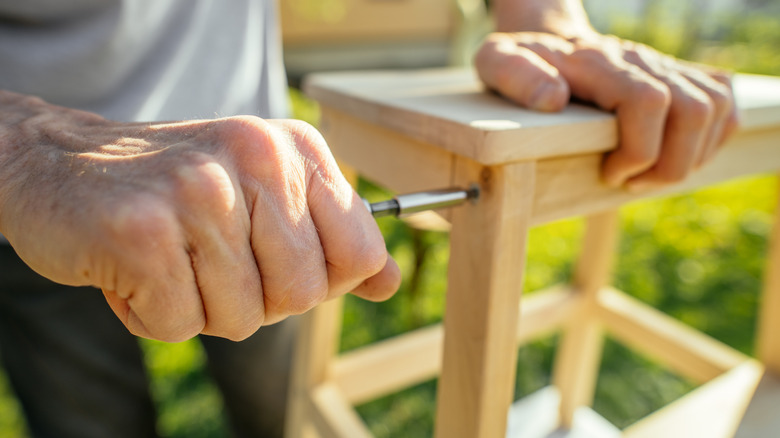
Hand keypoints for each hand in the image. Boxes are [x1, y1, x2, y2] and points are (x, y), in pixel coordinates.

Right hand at [0, 91, 400, 341]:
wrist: (61, 165)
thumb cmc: (176, 189)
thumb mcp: (265, 196)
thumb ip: (332, 240)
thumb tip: (388, 282)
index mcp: (294, 148)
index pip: (360, 251)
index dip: (323, 279)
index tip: (276, 261)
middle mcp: (255, 159)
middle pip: (303, 294)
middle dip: (257, 299)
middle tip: (210, 260)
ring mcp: (199, 193)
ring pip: (243, 318)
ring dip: (202, 308)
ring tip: (171, 259)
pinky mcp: (144, 233)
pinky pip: (182, 324)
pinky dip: (155, 315)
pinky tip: (134, 271)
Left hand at [474, 31, 738, 190]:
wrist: (550, 43)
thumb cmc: (521, 63)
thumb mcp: (497, 63)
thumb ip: (516, 77)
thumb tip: (553, 99)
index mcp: (599, 63)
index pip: (648, 101)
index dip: (638, 150)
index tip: (609, 173)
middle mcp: (640, 60)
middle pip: (694, 110)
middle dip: (668, 164)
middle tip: (628, 182)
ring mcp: (664, 67)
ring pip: (715, 109)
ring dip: (690, 157)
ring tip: (649, 175)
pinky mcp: (680, 77)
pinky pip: (723, 104)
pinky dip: (711, 139)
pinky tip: (675, 156)